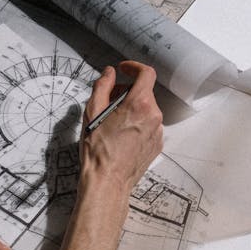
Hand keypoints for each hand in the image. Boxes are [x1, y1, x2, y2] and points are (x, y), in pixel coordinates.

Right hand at [81, 61, 162, 193]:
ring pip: (146, 110)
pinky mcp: (157, 144)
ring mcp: (158, 132)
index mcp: (139, 104)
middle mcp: (153, 116)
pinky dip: (137, 123)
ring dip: (131, 109)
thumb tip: (109, 73)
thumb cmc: (98, 151)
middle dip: (127, 91)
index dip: (133, 67)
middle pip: (144, 92)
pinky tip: (121, 135)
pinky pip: (149, 125)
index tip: (124, 70)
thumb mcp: (92, 112)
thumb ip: (102, 86)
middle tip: (108, 101)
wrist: (107, 182)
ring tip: (112, 122)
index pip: (146, 73)